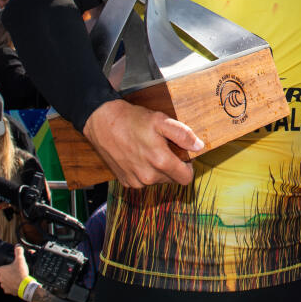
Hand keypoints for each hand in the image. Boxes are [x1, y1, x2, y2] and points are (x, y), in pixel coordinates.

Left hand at [0, 245, 29, 297]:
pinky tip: (16, 284)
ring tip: (15, 278)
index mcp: (1, 271)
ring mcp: (4, 286)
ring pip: (3, 283)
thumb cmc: (21, 273)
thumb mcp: (20, 260)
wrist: (25, 286)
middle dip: (5, 275)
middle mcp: (1, 279)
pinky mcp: (8, 291)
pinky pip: (8, 289)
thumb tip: (17, 246)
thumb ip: (18, 252)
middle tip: (12, 272)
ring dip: (8, 281)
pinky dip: (11, 287)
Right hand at [83, 99, 203, 187]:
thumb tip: (198, 147)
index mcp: (160, 163)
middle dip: (173, 166)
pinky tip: (138, 156)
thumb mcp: (161, 120)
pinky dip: (144, 171)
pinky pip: (143, 181)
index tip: (182, 154)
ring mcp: (135, 181)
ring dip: (158, 169)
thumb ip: (182, 134)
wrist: (102, 122)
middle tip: (163, 147)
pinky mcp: (125, 182)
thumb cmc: (132, 120)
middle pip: (172, 179)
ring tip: (149, 149)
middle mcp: (148, 177)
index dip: (187, 166)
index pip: (186, 178)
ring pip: (158, 180)